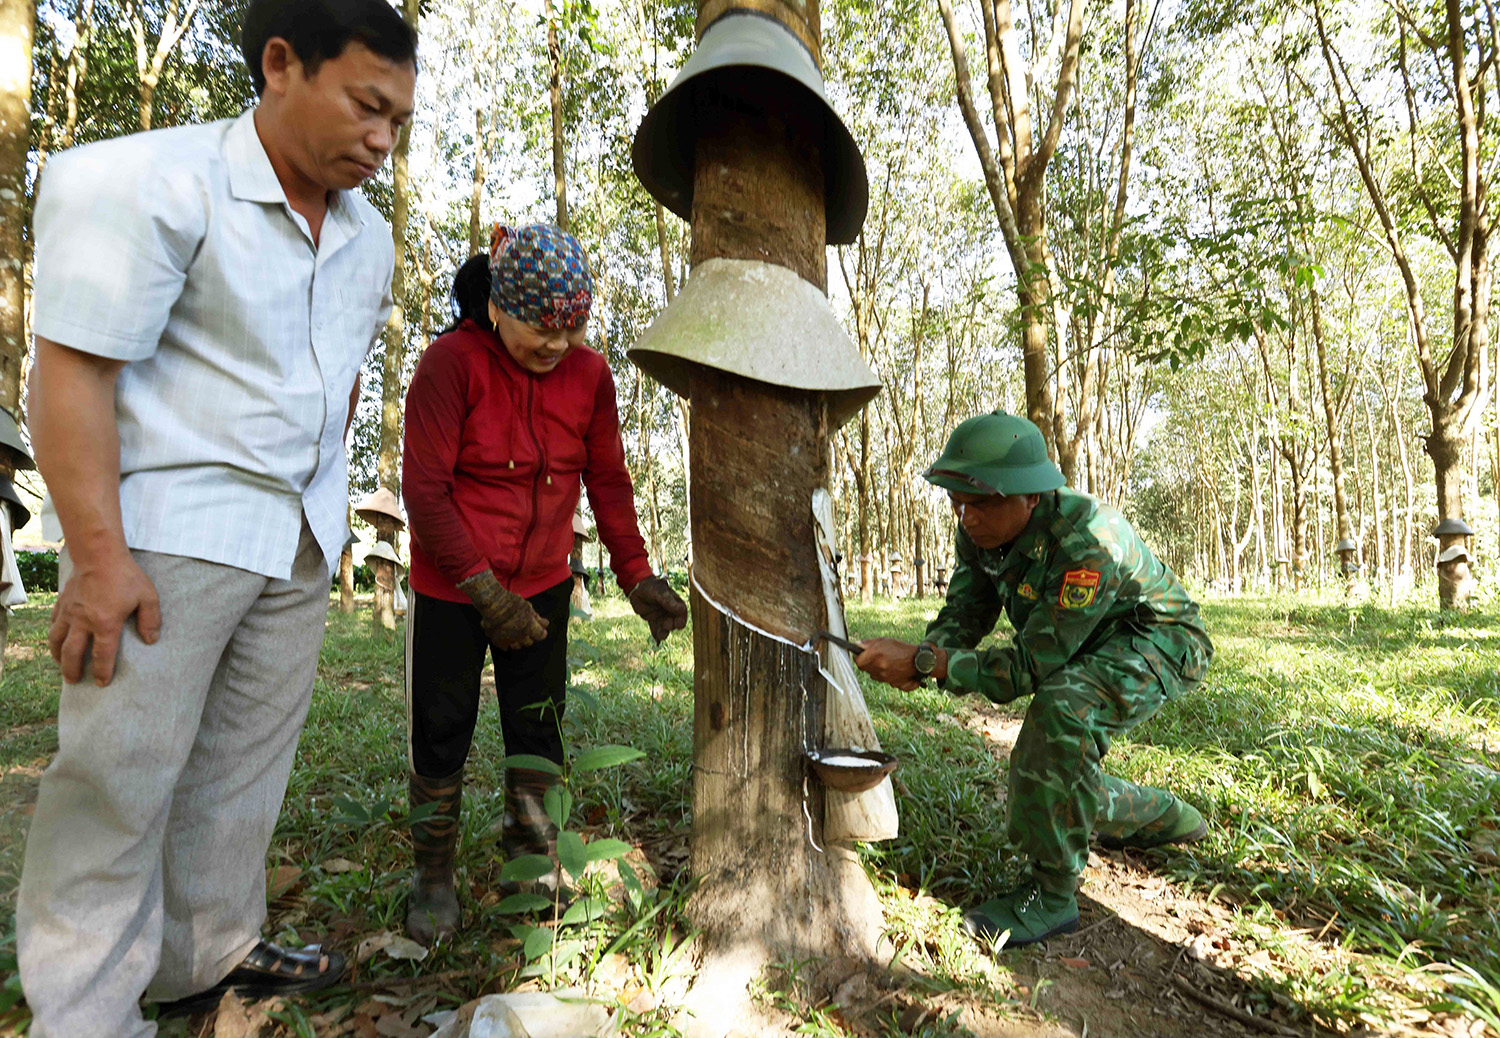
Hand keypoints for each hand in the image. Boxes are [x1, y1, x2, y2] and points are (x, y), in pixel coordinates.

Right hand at [49, 551, 161, 686]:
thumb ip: (151, 620)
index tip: (102, 683)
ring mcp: (69, 612)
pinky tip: (57, 640)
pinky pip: (53, 624)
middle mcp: (83, 622)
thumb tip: (151, 640)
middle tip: (75, 681)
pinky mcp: (61, 603)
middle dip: (72, 670)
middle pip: (72, 654)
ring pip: (56, 641)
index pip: (102, 655)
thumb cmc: (125, 576)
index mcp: (105, 624)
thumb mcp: (147, 597)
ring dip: (57, 656)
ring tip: (61, 666)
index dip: (102, 672)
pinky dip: (53, 635)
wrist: (99, 554)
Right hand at [458, 569, 547, 649]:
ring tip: (516, 633)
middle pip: (529, 642)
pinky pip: (505, 647)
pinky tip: (507, 636)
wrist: (492, 603)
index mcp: (529, 627)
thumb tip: (545, 624)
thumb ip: (537, 618)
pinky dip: (507, 643)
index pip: (541, 635)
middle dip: (530, 636)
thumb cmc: (510, 603)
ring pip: (518, 646)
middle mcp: (520, 636)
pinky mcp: (498, 641)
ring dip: (519, 641)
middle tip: (527, 629)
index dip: (542, 632)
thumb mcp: (527, 607)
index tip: (541, 629)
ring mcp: (509, 640)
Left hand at [627, 575, 686, 643]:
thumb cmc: (652, 587)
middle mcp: (669, 611)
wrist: (637, 588)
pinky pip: (655, 629)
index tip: (678, 624)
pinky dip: (656, 635)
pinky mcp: (653, 620)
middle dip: (671, 626)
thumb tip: (681, 610)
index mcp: (675, 603)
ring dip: (664, 633)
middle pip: (674, 623)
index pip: (682, 613)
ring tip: (661, 636)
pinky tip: (656, 641)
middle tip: (666, 625)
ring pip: (664, 628)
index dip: (681, 620)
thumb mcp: (661, 593)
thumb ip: (669, 602)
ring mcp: (661, 616)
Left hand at [854, 637, 923, 691]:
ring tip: (883, 661)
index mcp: (876, 654)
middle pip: (863, 668)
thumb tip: (856, 645)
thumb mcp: (885, 641)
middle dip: (865, 662)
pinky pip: (879, 678)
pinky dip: (881, 674)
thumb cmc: (901, 649)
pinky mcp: (889, 682)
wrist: (918, 661)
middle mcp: (879, 667)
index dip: (858, 657)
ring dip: (873, 668)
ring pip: (871, 674)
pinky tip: (889, 667)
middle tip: (871, 656)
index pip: (858, 661)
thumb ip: (869, 643)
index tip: (859, 654)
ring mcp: (884, 676)